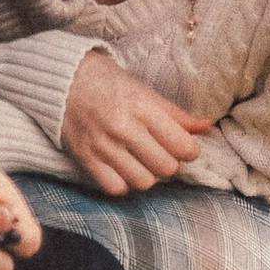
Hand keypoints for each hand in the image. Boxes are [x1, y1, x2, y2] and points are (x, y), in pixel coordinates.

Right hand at [60, 48, 207, 198]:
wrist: (63, 80)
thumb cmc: (108, 82)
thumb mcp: (145, 91)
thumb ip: (175, 114)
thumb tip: (205, 127)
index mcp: (142, 108)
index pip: (182, 147)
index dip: (189, 150)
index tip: (183, 146)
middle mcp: (123, 128)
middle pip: (166, 168)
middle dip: (170, 162)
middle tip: (162, 152)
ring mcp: (104, 146)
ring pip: (144, 182)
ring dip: (148, 174)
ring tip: (143, 161)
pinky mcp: (86, 158)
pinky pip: (116, 188)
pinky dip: (124, 182)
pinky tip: (123, 168)